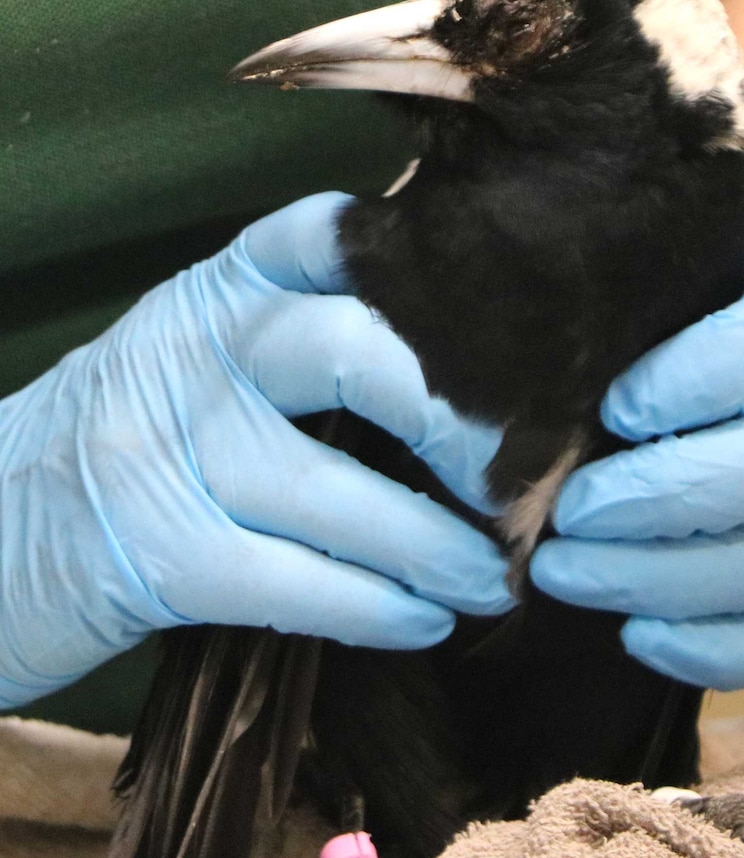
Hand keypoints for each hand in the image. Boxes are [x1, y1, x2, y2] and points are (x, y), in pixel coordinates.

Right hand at [0, 192, 508, 707]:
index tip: (496, 333)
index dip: (421, 270)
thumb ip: (285, 354)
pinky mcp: (160, 557)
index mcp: (211, 296)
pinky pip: (300, 581)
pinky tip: (425, 621)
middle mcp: (193, 354)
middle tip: (514, 478)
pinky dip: (380, 608)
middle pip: (352, 350)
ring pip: (339, 490)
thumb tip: (441, 390)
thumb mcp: (186, 363)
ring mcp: (169, 453)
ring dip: (440, 547)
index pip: (325, 236)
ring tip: (491, 578)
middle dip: (454, 422)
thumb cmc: (113, 446)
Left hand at [531, 239, 743, 689]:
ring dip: (667, 577)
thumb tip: (520, 389)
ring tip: (563, 571)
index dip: (704, 377)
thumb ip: (607, 315)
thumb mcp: (637, 301)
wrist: (689, 399)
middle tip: (571, 511)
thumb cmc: (645, 338)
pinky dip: (712, 649)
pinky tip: (631, 635)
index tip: (614, 406)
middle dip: (670, 495)